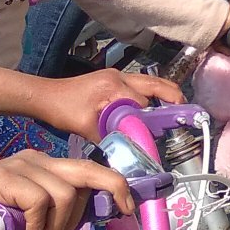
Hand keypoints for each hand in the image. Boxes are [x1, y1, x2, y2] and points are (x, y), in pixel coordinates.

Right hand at [0, 152, 133, 229]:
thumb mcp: (18, 219)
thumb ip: (40, 223)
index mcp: (44, 166)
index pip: (89, 169)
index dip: (113, 186)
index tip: (127, 208)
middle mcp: (36, 160)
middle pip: (86, 171)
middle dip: (101, 198)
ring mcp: (21, 166)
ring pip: (65, 193)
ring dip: (57, 227)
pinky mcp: (4, 178)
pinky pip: (38, 201)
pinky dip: (36, 226)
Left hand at [27, 68, 184, 143]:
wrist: (44, 96)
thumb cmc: (62, 110)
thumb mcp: (86, 127)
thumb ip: (110, 137)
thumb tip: (129, 153)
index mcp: (114, 86)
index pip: (143, 102)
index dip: (154, 118)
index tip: (165, 131)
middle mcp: (119, 76)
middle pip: (154, 84)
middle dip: (172, 95)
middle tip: (186, 110)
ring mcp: (115, 76)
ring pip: (148, 82)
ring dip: (162, 93)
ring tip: (176, 108)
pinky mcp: (111, 79)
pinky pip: (137, 85)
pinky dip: (149, 94)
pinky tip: (151, 107)